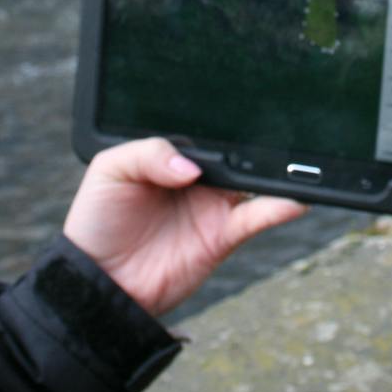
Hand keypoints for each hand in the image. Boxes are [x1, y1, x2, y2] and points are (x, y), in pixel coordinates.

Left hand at [62, 137, 306, 315]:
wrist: (98, 281)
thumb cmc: (97, 220)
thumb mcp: (110, 170)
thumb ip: (149, 154)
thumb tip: (191, 168)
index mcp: (171, 156)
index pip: (205, 132)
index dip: (221, 121)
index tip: (238, 110)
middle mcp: (197, 178)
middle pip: (236, 154)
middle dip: (253, 143)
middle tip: (267, 132)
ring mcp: (213, 206)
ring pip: (254, 182)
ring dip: (275, 173)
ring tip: (291, 164)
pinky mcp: (223, 235)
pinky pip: (258, 217)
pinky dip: (280, 208)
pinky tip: (294, 199)